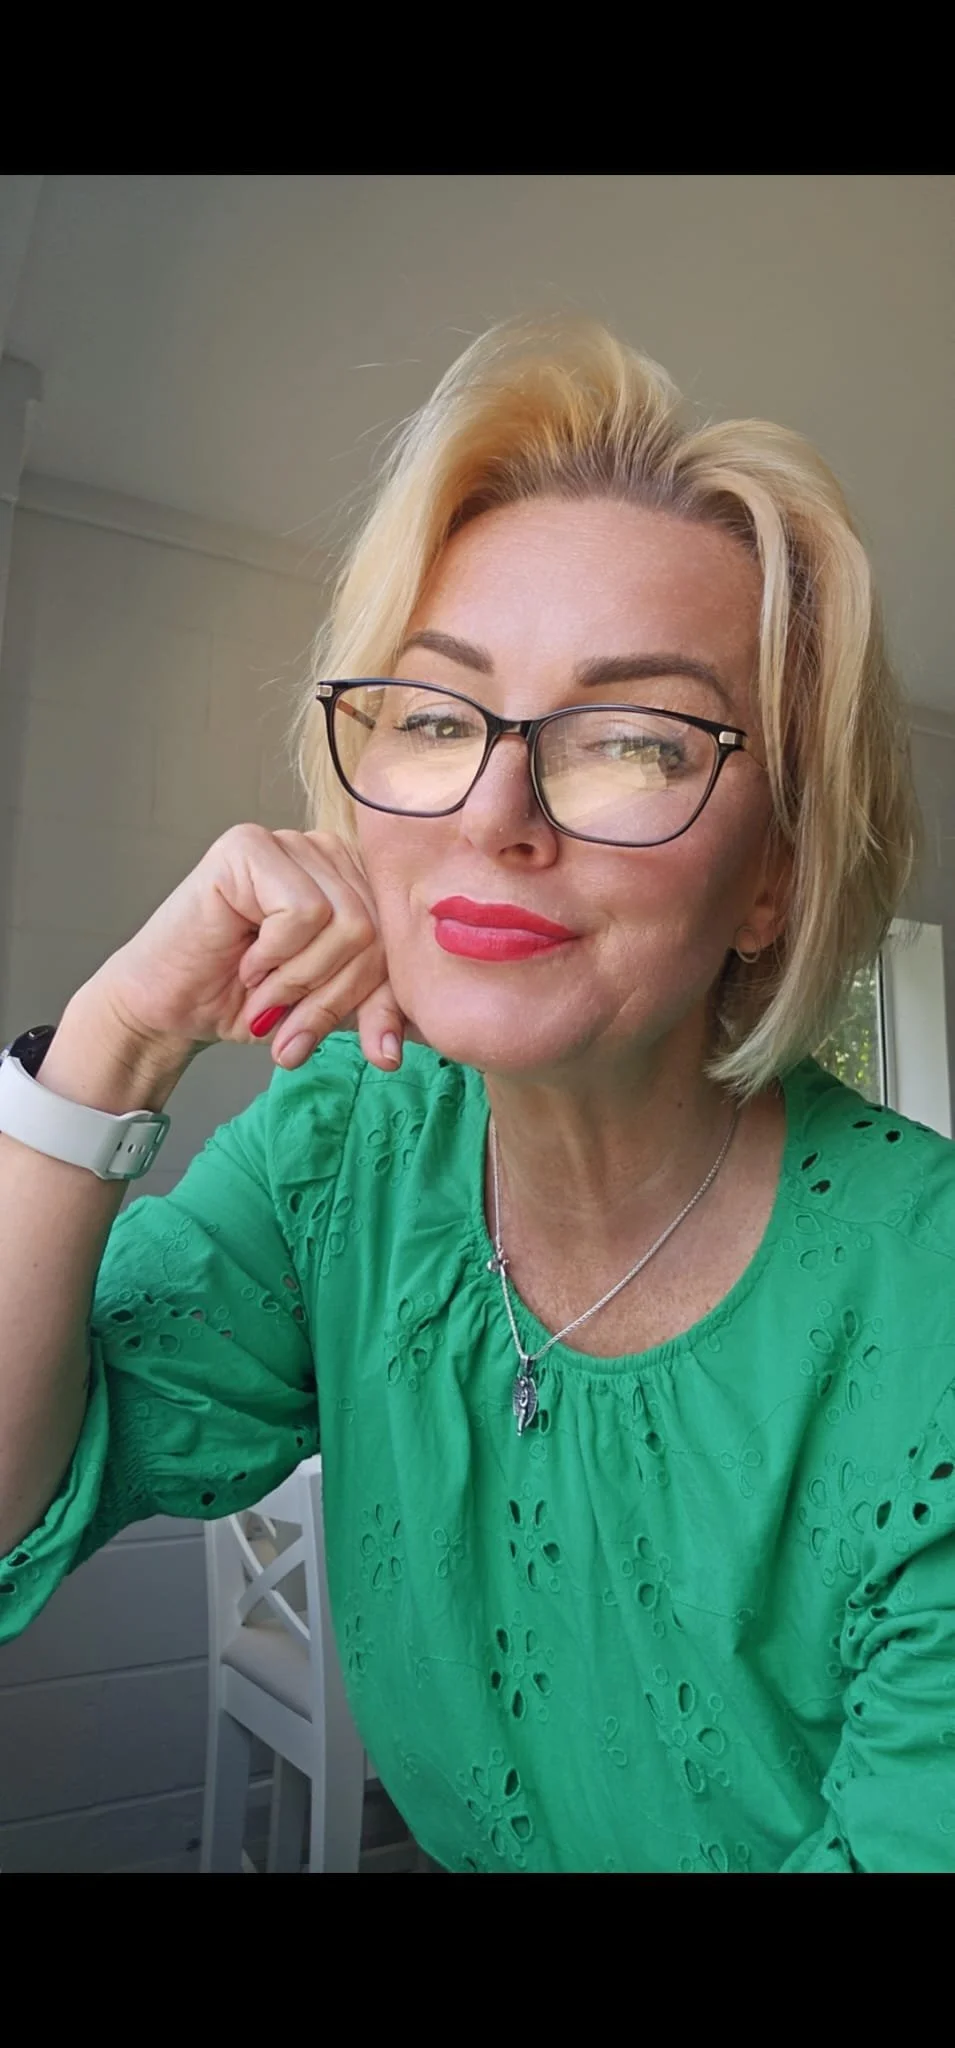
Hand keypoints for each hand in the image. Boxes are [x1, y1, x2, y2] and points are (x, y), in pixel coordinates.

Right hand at [85, 824, 407, 1071]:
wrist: (169, 1008)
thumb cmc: (244, 1000)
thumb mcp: (328, 1009)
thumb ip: (371, 1012)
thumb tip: (392, 1055)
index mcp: (355, 881)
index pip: (400, 938)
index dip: (380, 999)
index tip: (368, 1049)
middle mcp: (326, 851)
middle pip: (375, 932)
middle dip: (332, 995)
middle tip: (288, 1022)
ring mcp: (287, 843)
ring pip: (346, 922)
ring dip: (299, 978)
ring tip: (262, 990)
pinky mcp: (248, 846)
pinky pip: (304, 910)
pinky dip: (275, 953)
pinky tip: (246, 958)